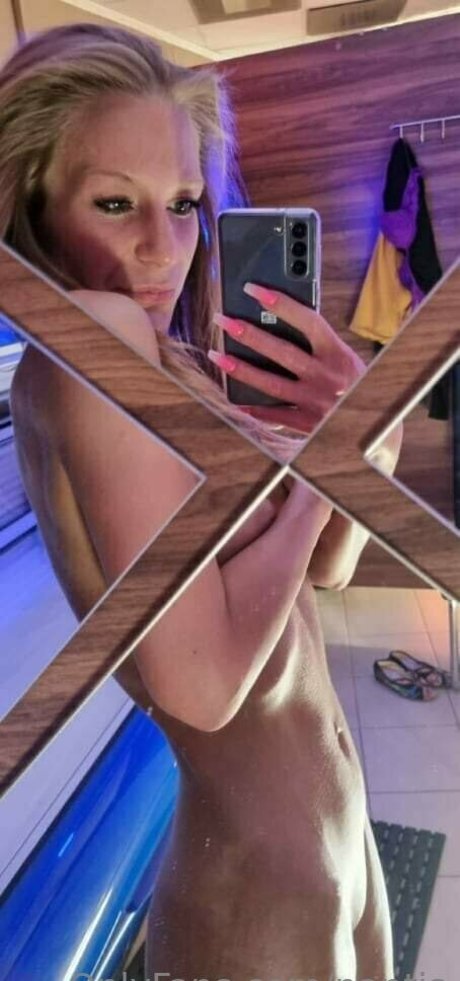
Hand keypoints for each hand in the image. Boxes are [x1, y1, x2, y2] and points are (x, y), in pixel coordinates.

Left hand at [208, 282, 365, 433]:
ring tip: (217, 355)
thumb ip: (321, 347)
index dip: (280, 303)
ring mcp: (314, 402)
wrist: (377, 428)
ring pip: (270, 383)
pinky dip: (252, 408)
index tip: (254, 290)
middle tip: (223, 321)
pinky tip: (234, 399)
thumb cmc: (359, 388)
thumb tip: (282, 326)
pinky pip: (274, 415)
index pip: (307, 321)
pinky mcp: (306, 424)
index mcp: (338, 355)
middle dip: (248, 333)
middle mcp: (325, 377)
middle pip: (280, 351)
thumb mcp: (347, 361)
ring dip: (240, 369)